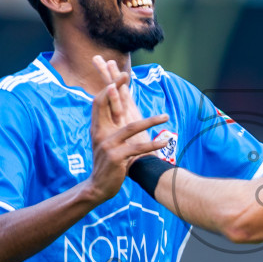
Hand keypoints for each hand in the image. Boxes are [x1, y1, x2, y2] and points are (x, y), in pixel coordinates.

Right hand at [85, 64, 167, 204]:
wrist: (98, 187)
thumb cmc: (107, 163)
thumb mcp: (105, 142)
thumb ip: (109, 126)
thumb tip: (117, 109)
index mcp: (97, 128)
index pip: (99, 101)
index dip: (109, 87)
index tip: (119, 74)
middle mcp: (100, 133)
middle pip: (107, 105)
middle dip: (117, 88)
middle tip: (127, 75)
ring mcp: (107, 145)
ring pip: (131, 127)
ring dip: (151, 121)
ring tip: (165, 117)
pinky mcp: (116, 157)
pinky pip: (137, 148)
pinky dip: (152, 145)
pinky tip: (164, 141)